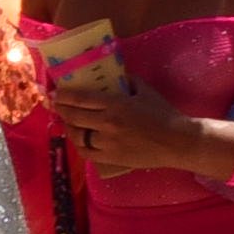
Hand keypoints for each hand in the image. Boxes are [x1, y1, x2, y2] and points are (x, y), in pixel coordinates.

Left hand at [43, 71, 229, 175]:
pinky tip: (79, 139)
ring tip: (67, 121)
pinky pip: (87, 153)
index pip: (80, 98)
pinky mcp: (111, 158)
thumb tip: (112, 74)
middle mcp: (107, 123)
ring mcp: (108, 143)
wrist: (177, 142)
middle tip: (56, 105)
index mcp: (115, 104)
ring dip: (68, 127)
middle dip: (61, 109)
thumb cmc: (163, 114)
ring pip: (77, 136)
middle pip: (73, 117)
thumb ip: (127, 80)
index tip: (56, 92)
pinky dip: (79, 145)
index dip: (64, 96)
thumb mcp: (144, 90)